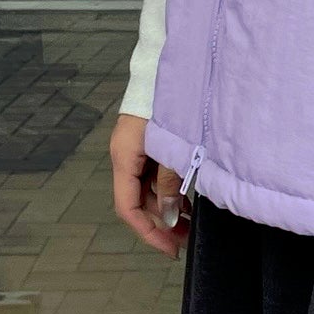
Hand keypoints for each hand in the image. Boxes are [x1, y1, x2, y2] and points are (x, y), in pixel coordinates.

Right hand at [110, 113, 188, 257]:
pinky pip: (155, 174)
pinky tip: (187, 199)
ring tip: (189, 223)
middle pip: (138, 200)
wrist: (164, 65)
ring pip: (148, 189)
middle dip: (160, 222)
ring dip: (166, 207)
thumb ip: (169, 182)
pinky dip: (169, 190)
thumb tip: (168, 215)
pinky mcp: (149, 142)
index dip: (148, 232)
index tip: (170, 249)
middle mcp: (125, 155)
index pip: (128, 207)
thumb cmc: (166, 103)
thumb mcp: (170, 148)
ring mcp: (137, 149)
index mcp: (123, 157)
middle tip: (185, 238)